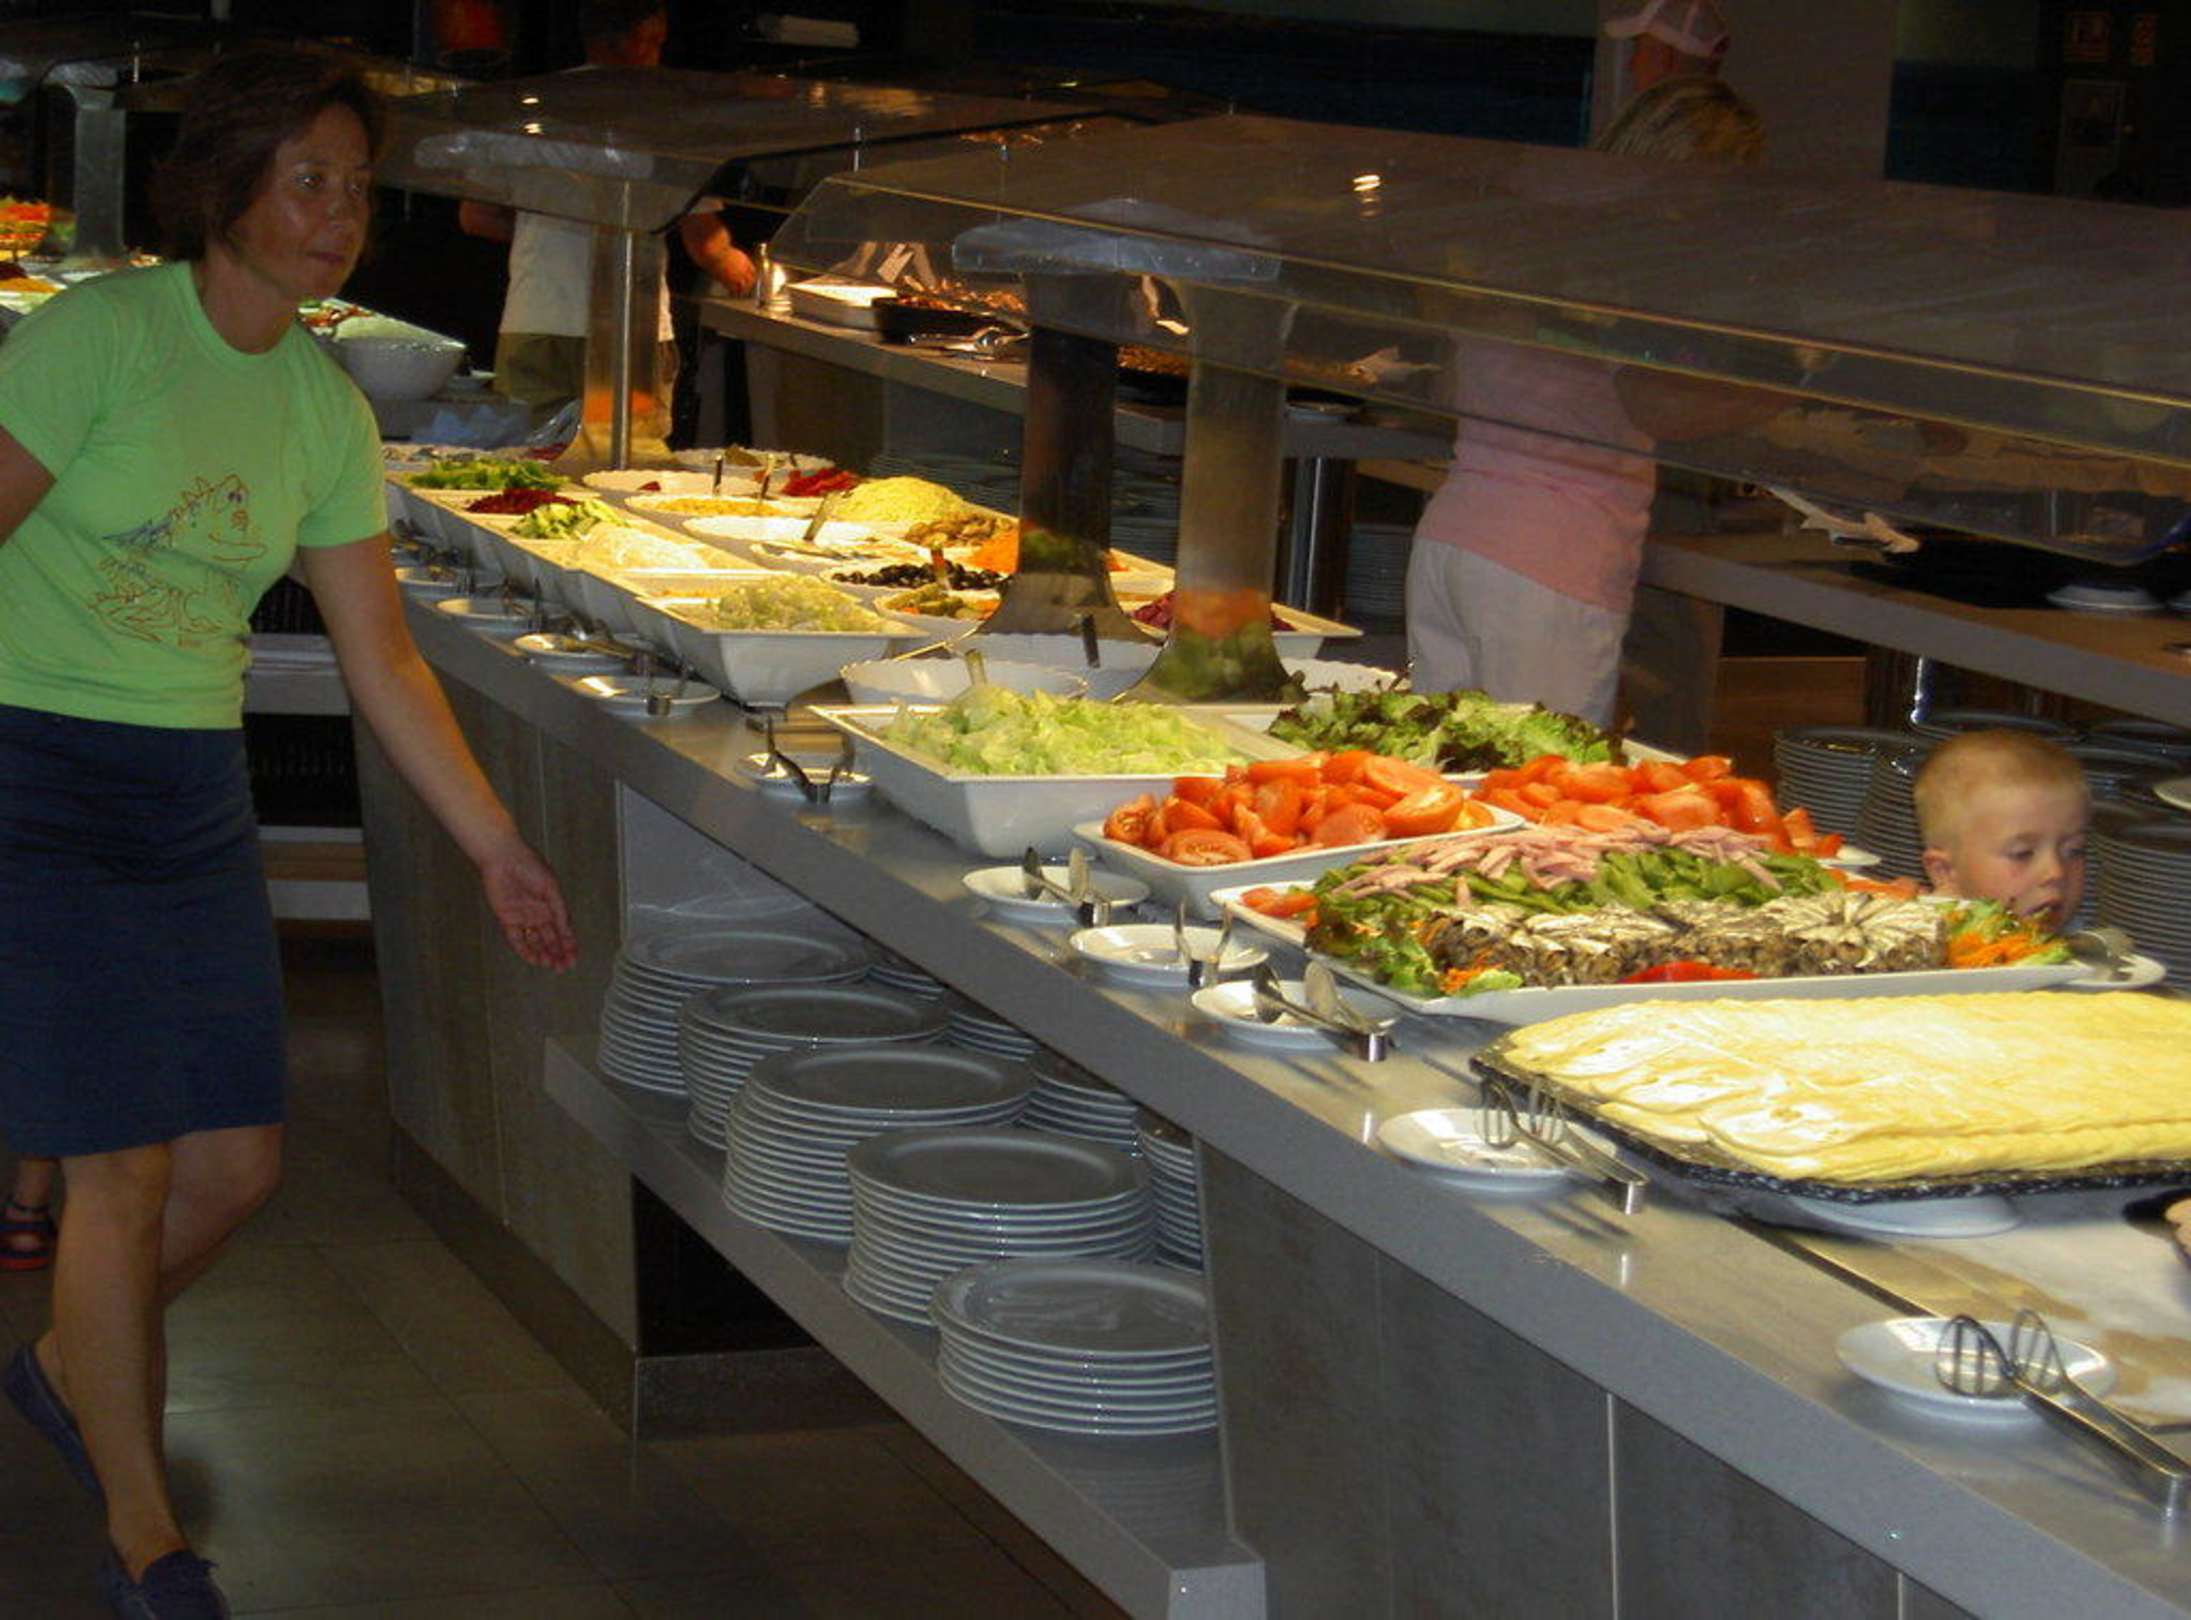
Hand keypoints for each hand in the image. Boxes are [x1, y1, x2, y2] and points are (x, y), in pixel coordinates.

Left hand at [479, 841, 577, 971]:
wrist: (503, 858)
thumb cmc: (530, 866)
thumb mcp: (551, 888)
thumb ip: (559, 910)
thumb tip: (567, 929)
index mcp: (552, 905)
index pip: (563, 930)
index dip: (569, 945)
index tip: (573, 958)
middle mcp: (539, 913)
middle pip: (550, 939)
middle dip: (557, 954)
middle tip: (562, 967)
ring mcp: (523, 917)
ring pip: (535, 942)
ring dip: (543, 954)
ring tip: (549, 965)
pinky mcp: (507, 919)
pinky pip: (517, 939)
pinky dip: (525, 950)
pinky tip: (533, 959)